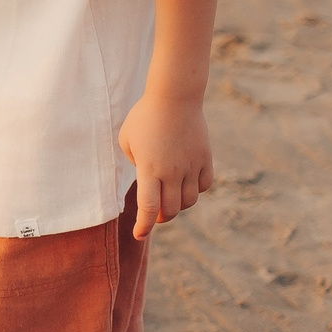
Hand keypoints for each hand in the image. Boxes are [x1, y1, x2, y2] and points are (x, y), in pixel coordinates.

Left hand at [116, 90, 212, 239]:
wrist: (174, 97)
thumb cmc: (143, 117)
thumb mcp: (127, 141)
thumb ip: (134, 164)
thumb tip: (146, 179)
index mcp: (149, 169)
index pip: (148, 207)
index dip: (143, 226)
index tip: (139, 234)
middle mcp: (172, 171)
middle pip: (171, 209)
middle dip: (160, 217)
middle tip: (153, 215)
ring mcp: (192, 165)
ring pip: (189, 201)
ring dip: (178, 205)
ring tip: (168, 199)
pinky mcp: (205, 158)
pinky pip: (204, 185)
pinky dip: (195, 191)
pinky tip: (186, 185)